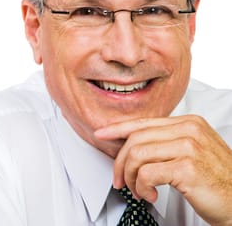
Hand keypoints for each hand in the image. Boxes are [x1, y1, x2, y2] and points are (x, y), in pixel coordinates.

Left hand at [95, 115, 231, 224]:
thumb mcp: (191, 152)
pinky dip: (142, 187)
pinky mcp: (187, 167)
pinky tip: (150, 195)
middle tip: (120, 180)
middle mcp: (188, 129)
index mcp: (188, 122)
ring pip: (138, 154)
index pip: (144, 122)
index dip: (119, 128)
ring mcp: (189, 146)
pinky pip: (147, 173)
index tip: (102, 134)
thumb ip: (166, 143)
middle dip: (121, 162)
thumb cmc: (216, 180)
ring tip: (138, 190)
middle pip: (136, 139)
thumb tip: (133, 146)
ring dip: (131, 177)